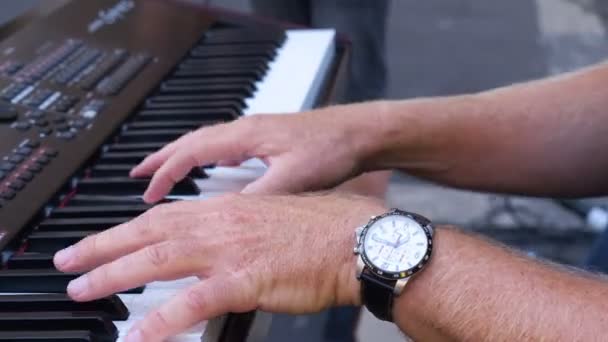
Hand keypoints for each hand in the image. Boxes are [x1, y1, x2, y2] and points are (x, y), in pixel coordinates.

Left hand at [53, 193, 384, 340]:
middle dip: (102, 247)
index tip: (101, 240)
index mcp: (227, 208)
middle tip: (70, 260)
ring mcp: (229, 251)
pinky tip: (138, 335)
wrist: (354, 239)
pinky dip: (161, 319)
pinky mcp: (244, 280)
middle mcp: (220, 224)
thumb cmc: (324, 229)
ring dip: (114, 276)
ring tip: (83, 289)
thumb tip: (225, 243)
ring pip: (157, 261)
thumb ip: (242, 229)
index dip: (126, 229)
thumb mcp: (273, 217)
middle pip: (148, 234)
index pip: (164, 218)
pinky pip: (192, 303)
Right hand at [130, 102, 387, 202]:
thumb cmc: (332, 149)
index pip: (191, 152)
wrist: (361, 132)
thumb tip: (227, 216)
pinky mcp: (268, 138)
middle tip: (137, 175)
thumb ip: (260, 197)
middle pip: (190, 141)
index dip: (165, 173)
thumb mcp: (294, 178)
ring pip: (206, 142)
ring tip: (164, 173)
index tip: (146, 194)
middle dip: (161, 159)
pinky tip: (213, 170)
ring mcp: (256, 132)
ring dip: (182, 157)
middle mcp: (246, 129)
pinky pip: (225, 146)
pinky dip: (207, 157)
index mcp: (245, 136)